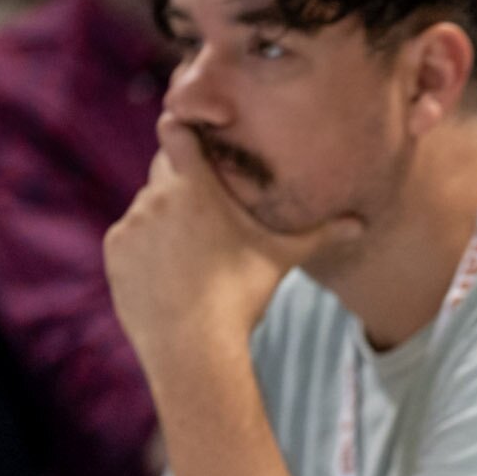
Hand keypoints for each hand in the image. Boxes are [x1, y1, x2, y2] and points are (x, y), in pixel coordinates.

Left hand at [104, 115, 360, 371]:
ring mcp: (130, 225)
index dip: (184, 131)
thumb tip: (361, 224)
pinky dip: (147, 246)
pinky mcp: (114, 252)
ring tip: (193, 249)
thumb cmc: (240, 294)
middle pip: (164, 169)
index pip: (174, 130)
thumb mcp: (282, 259)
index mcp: (194, 186)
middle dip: (184, 182)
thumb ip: (319, 234)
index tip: (197, 140)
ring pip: (148, 205)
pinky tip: (171, 271)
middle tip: (210, 208)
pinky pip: (131, 236)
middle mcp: (155, 197)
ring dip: (166, 216)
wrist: (191, 345)